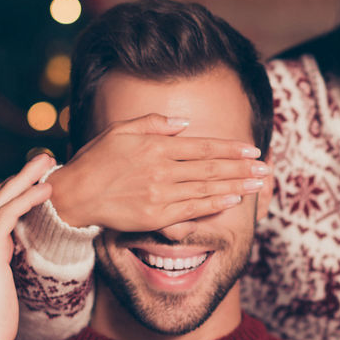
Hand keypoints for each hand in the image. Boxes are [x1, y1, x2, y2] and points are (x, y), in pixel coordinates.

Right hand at [0, 154, 55, 339]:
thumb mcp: (0, 288)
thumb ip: (4, 267)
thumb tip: (17, 257)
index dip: (14, 191)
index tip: (36, 179)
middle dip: (21, 175)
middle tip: (45, 159)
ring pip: (0, 199)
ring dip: (26, 178)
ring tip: (49, 163)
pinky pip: (7, 215)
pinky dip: (27, 199)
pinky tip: (46, 191)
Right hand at [48, 113, 268, 229]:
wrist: (74, 195)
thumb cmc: (96, 160)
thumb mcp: (121, 130)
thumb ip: (154, 123)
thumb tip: (185, 125)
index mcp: (156, 145)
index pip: (203, 146)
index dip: (230, 148)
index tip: (252, 149)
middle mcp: (162, 169)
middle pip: (211, 167)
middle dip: (242, 168)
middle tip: (266, 168)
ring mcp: (160, 194)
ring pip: (207, 188)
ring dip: (237, 186)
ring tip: (258, 184)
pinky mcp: (155, 216)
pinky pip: (192, 209)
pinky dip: (214, 204)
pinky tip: (232, 200)